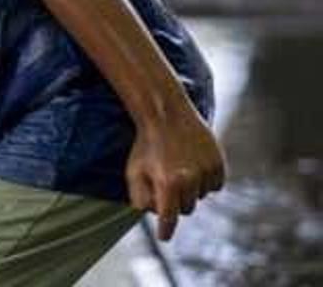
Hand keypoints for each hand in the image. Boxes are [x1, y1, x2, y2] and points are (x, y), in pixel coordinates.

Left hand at [126, 113, 225, 240]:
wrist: (166, 115)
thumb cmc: (146, 145)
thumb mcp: (133, 171)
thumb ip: (139, 198)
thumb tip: (152, 215)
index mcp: (166, 183)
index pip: (168, 218)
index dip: (166, 230)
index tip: (164, 237)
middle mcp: (189, 179)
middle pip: (186, 209)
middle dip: (176, 202)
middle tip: (167, 182)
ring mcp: (206, 171)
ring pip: (202, 197)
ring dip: (192, 190)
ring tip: (179, 167)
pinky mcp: (218, 164)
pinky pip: (215, 185)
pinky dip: (206, 180)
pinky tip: (193, 164)